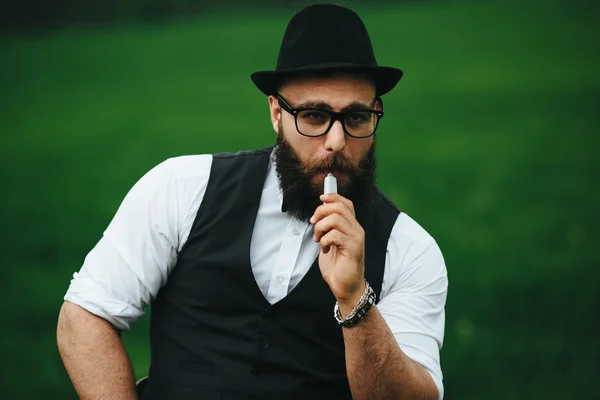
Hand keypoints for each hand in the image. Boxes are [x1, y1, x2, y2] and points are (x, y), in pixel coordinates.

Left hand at [310, 193, 365, 310]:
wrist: (345, 287)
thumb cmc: (337, 266)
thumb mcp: (330, 242)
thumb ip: (328, 228)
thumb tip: (319, 213)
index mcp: (352, 227)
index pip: (346, 203)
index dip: (333, 197)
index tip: (321, 199)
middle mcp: (357, 229)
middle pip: (339, 207)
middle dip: (321, 211)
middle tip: (314, 223)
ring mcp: (356, 238)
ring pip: (335, 219)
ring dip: (321, 227)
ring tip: (319, 239)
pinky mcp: (353, 248)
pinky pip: (334, 235)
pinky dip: (324, 241)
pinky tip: (324, 249)